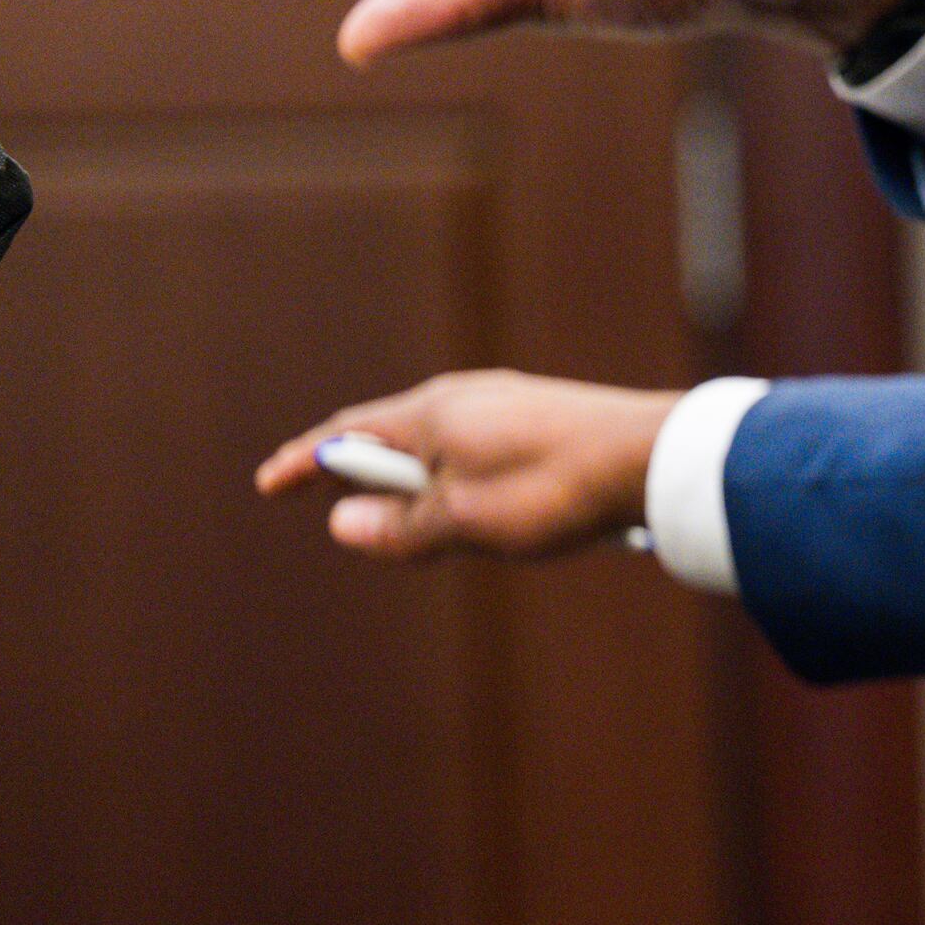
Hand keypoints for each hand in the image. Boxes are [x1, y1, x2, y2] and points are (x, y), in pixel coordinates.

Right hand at [255, 371, 678, 561]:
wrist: (655, 458)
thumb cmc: (555, 487)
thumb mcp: (464, 520)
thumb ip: (401, 527)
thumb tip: (343, 524)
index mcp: (432, 411)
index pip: (348, 433)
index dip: (306, 462)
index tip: (269, 484)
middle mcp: (464, 396)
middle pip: (391, 436)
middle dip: (359, 471)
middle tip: (334, 503)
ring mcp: (506, 405)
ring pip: (437, 445)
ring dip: (412, 482)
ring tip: (408, 520)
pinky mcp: (542, 420)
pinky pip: (475, 450)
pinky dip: (453, 480)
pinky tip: (476, 508)